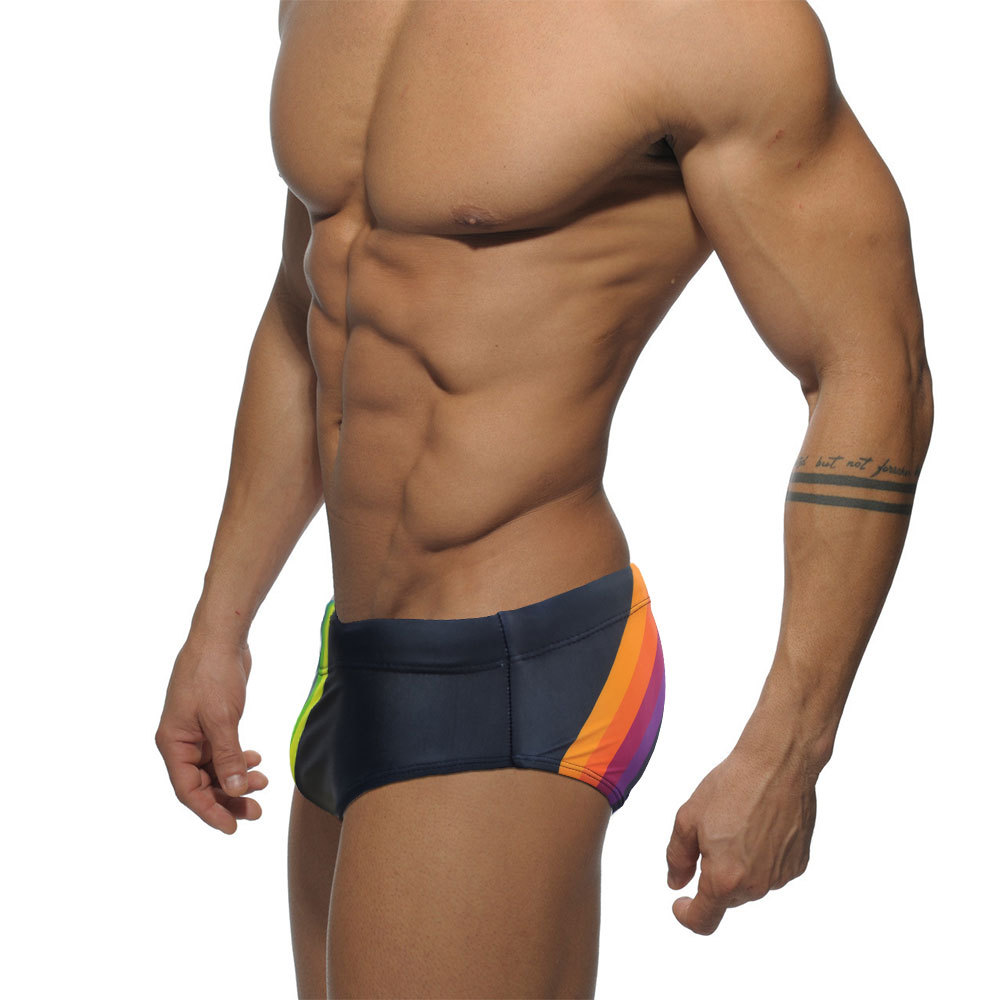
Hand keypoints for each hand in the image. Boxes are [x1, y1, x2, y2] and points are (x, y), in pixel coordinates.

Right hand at [155, 633, 267, 833]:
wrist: (221, 636)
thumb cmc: (213, 673)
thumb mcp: (223, 718)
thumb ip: (228, 756)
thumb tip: (234, 789)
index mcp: (173, 743)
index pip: (188, 790)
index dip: (209, 811)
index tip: (232, 828)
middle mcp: (181, 741)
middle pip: (202, 783)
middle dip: (228, 799)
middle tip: (256, 812)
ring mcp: (196, 731)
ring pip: (215, 768)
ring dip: (237, 779)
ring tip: (264, 784)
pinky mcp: (212, 721)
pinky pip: (223, 750)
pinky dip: (239, 759)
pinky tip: (257, 760)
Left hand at [665, 742, 816, 933]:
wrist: (778, 765)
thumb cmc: (732, 786)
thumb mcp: (688, 818)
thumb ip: (677, 857)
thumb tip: (676, 883)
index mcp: (724, 878)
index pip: (703, 920)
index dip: (687, 916)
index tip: (681, 904)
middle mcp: (755, 886)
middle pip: (726, 898)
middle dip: (713, 876)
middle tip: (711, 834)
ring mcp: (780, 877)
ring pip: (749, 884)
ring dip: (738, 866)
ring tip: (739, 823)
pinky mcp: (798, 864)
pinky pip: (771, 871)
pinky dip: (761, 858)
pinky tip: (759, 826)